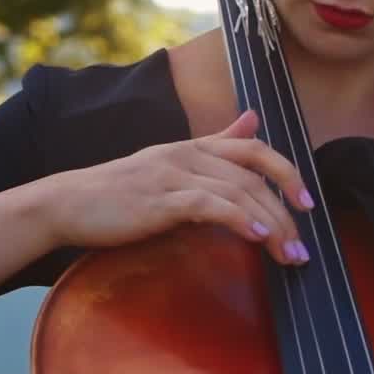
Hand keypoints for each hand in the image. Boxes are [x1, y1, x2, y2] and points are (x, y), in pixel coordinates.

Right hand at [51, 110, 314, 266]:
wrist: (66, 204)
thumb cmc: (117, 192)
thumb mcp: (170, 163)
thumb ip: (215, 144)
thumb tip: (252, 118)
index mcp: (191, 146)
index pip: (253, 148)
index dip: (286, 171)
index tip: (308, 203)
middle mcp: (186, 154)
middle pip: (253, 175)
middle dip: (286, 212)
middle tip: (303, 248)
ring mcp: (172, 174)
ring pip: (238, 192)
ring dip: (271, 225)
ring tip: (289, 254)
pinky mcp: (159, 199)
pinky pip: (209, 205)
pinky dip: (239, 220)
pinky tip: (257, 237)